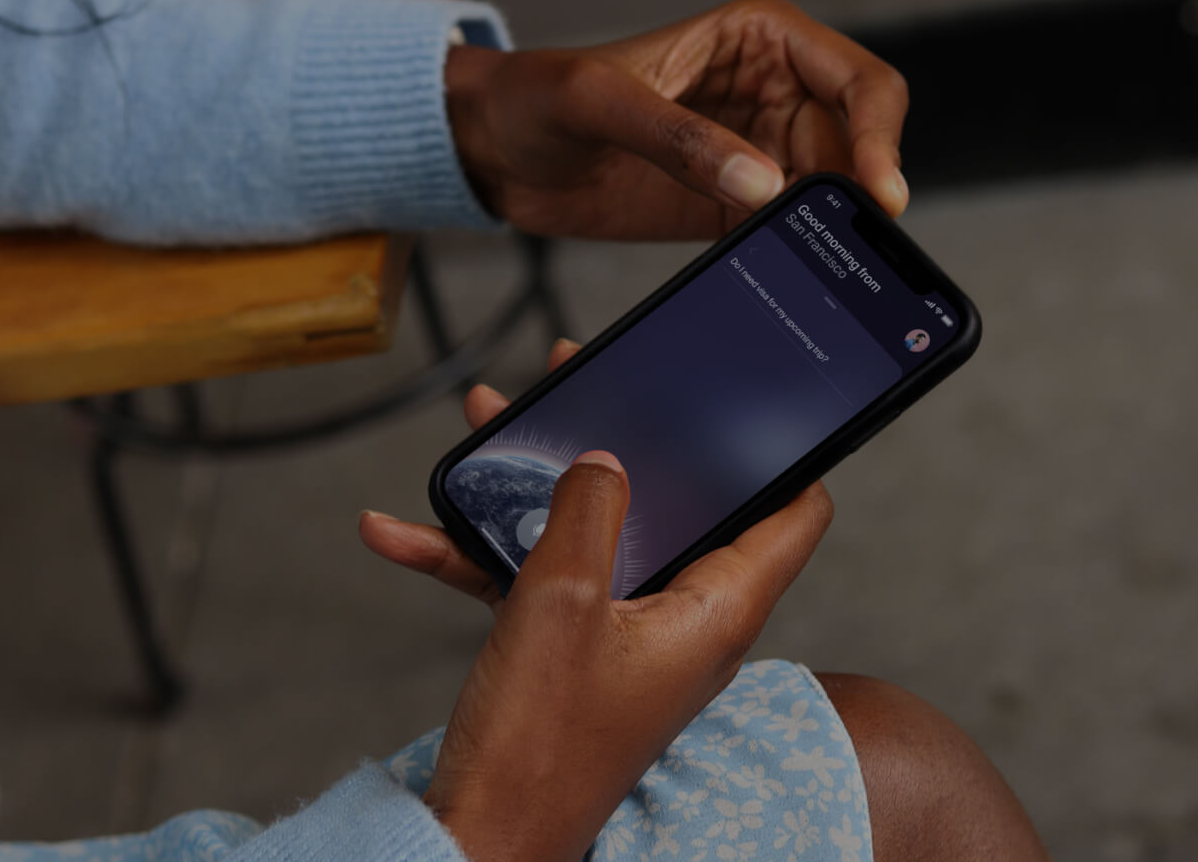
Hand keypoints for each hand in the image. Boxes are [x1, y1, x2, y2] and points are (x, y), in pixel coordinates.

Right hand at [360, 341, 833, 861]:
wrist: (482, 837)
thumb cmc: (538, 743)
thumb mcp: (560, 601)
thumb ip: (588, 511)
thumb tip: (603, 460)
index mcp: (715, 610)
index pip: (793, 517)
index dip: (785, 455)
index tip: (753, 404)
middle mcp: (685, 620)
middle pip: (679, 505)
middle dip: (626, 442)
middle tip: (585, 382)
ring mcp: (629, 636)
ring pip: (597, 533)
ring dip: (538, 486)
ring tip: (488, 422)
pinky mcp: (577, 653)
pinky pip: (542, 581)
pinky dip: (484, 554)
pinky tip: (404, 532)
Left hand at [445, 0, 908, 240]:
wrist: (492, 149)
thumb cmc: (535, 94)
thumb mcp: (597, 101)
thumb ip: (678, 138)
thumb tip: (764, 184)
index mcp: (760, 41)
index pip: (860, 82)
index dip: (880, 136)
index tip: (877, 192)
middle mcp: (773, 93)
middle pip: (857, 147)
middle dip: (860, 195)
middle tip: (848, 247)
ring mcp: (756, 154)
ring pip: (828, 197)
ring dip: (827, 232)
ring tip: (813, 267)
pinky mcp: (729, 206)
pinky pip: (783, 232)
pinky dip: (791, 256)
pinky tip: (782, 279)